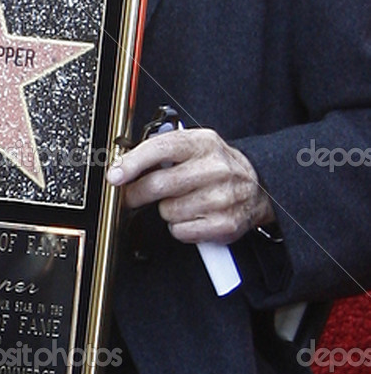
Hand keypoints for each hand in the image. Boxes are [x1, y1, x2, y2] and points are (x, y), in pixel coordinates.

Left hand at [107, 127, 274, 244]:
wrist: (258, 187)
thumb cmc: (216, 164)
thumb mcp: (194, 145)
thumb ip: (162, 149)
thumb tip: (123, 162)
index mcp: (202, 142)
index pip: (161, 148)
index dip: (133, 163)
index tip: (115, 175)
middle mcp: (214, 168)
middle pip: (159, 185)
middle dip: (136, 193)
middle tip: (131, 194)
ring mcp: (221, 198)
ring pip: (167, 210)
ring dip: (166, 209)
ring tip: (181, 199)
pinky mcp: (224, 224)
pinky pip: (180, 231)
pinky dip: (179, 226)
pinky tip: (191, 215)